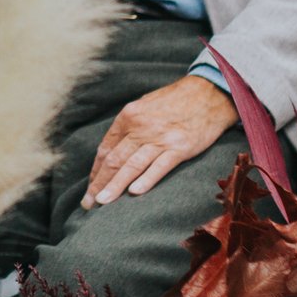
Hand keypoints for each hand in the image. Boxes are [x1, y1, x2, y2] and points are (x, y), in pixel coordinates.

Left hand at [83, 76, 238, 207]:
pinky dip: (146, 180)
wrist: (208, 93)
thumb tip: (113, 149)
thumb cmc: (175, 101)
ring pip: (131, 166)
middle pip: (114, 160)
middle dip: (99, 183)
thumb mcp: (145, 106)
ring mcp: (160, 138)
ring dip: (114, 186)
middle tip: (88, 203)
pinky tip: (134, 193)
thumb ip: (129, 127)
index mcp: (128, 116)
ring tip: (102, 203)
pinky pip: (159, 167)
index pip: (106, 148)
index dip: (95, 170)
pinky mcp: (180, 148)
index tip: (91, 186)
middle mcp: (140, 128)